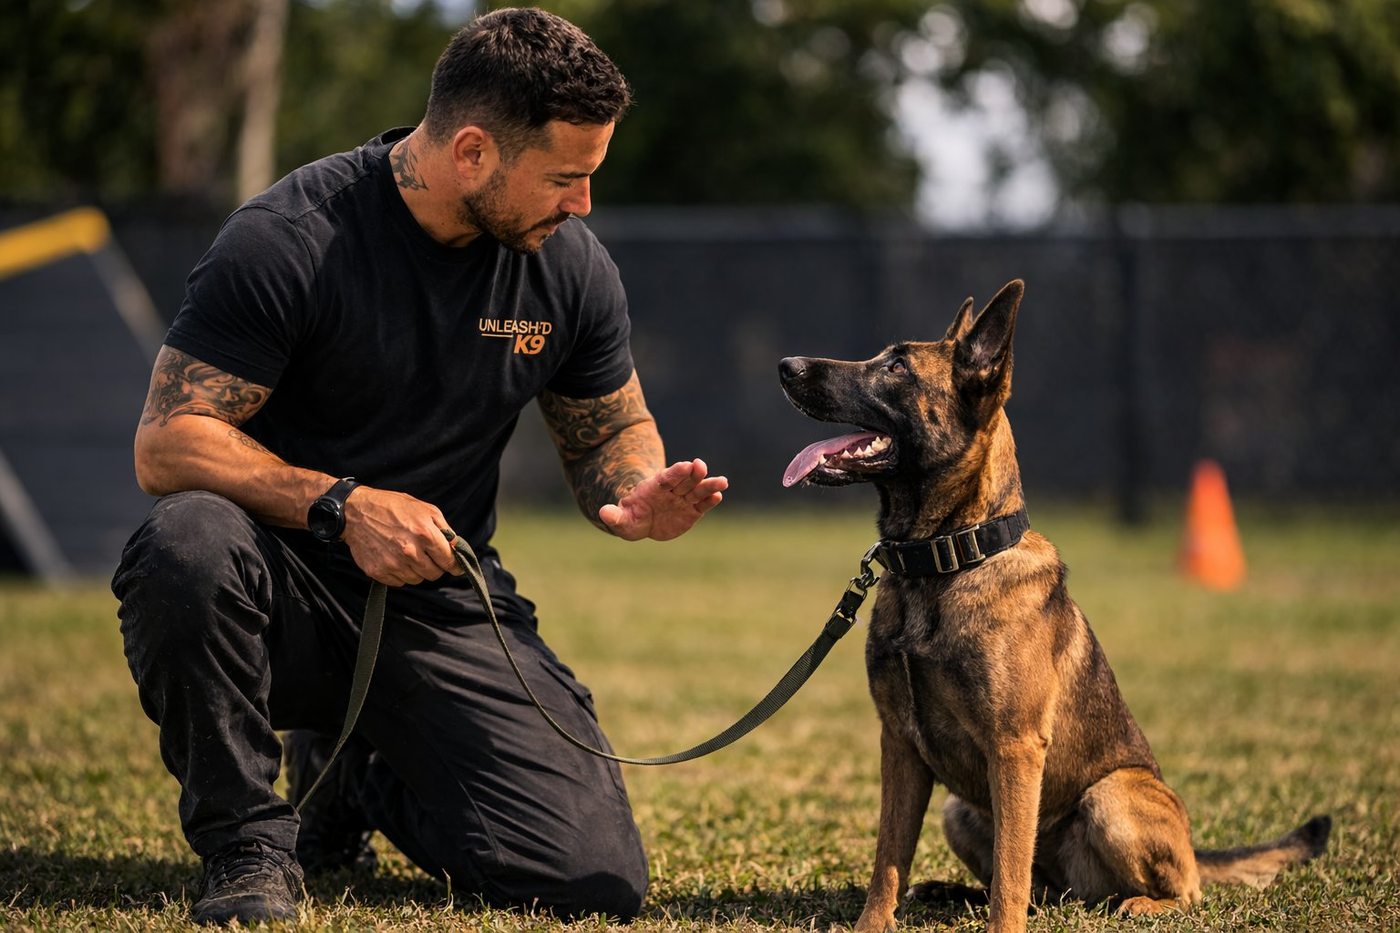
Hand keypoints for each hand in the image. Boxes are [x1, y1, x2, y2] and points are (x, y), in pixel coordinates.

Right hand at [339, 486, 463, 585]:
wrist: (355, 512)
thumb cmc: (392, 507)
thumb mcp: (425, 509)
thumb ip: (445, 529)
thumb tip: (457, 548)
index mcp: (425, 534)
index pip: (449, 561)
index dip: (454, 564)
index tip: (456, 567)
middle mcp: (410, 551)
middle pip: (434, 574)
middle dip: (435, 566)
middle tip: (427, 555)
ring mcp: (393, 564)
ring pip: (417, 579)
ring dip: (417, 570)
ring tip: (407, 553)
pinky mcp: (378, 572)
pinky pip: (399, 582)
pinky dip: (400, 573)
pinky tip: (394, 557)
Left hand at [599, 459, 727, 540]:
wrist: (645, 522)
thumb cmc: (631, 518)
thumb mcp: (621, 519)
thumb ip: (615, 516)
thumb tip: (603, 512)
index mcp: (655, 488)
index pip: (666, 477)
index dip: (675, 472)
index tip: (685, 465)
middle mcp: (672, 490)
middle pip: (685, 480)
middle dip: (693, 473)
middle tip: (700, 466)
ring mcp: (684, 499)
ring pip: (698, 490)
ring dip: (709, 485)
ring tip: (723, 482)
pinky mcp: (693, 511)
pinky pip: (703, 504)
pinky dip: (710, 500)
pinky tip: (719, 495)